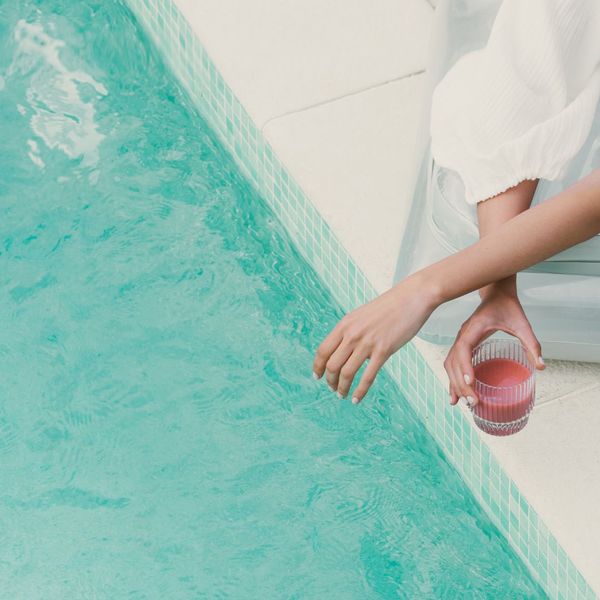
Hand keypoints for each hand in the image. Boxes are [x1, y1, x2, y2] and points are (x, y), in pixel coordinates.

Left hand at [312, 274, 438, 403]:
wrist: (411, 298)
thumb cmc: (388, 307)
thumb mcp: (361, 315)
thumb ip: (349, 331)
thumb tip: (340, 349)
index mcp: (345, 325)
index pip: (323, 350)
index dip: (318, 366)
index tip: (317, 376)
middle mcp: (352, 334)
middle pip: (332, 364)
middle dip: (330, 380)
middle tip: (333, 388)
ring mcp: (367, 343)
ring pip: (347, 372)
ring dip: (342, 387)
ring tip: (342, 395)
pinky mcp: (383, 350)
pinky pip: (367, 376)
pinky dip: (360, 391)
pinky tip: (356, 399)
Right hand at [444, 279, 544, 406]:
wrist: (496, 293)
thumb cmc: (507, 307)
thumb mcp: (522, 324)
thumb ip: (531, 344)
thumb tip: (541, 366)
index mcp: (473, 329)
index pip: (463, 349)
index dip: (465, 366)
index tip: (471, 382)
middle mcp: (462, 336)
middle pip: (454, 362)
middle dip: (460, 383)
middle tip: (473, 401)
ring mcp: (460, 340)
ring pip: (450, 365)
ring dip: (453, 383)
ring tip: (459, 403)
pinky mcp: (462, 345)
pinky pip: (453, 363)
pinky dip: (452, 378)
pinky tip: (456, 392)